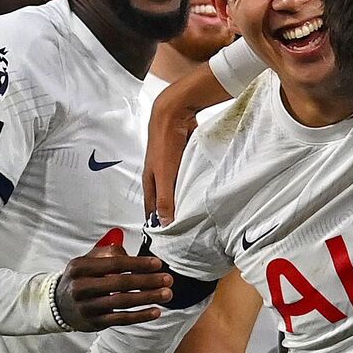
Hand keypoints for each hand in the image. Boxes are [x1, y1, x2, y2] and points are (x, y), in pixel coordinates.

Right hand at [54, 228, 171, 330]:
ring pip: (122, 302)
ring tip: (167, 294)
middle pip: (120, 283)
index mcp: (80, 267)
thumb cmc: (81, 278)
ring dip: (148, 298)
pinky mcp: (94, 322)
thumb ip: (108, 252)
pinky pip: (120, 319)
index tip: (157, 264)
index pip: (114, 263)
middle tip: (168, 279)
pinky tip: (155, 311)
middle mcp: (81, 287)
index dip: (138, 263)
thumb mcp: (87, 260)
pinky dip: (140, 316)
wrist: (57, 305)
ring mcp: (87, 306)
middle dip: (147, 281)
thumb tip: (131, 253)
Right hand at [143, 86, 200, 226]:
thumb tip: (165, 223)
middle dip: (172, 211)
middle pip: (165, 198)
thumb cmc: (164, 144)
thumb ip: (165, 199)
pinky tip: (201, 189)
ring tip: (195, 211)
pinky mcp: (183, 157)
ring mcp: (171, 165)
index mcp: (150, 180)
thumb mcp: (164, 176)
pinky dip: (192, 183)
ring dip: (184, 197)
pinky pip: (188, 175)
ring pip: (177, 186)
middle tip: (184, 227)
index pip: (152, 207)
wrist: (173, 115)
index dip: (157, 221)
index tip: (165, 237)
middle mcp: (159, 174)